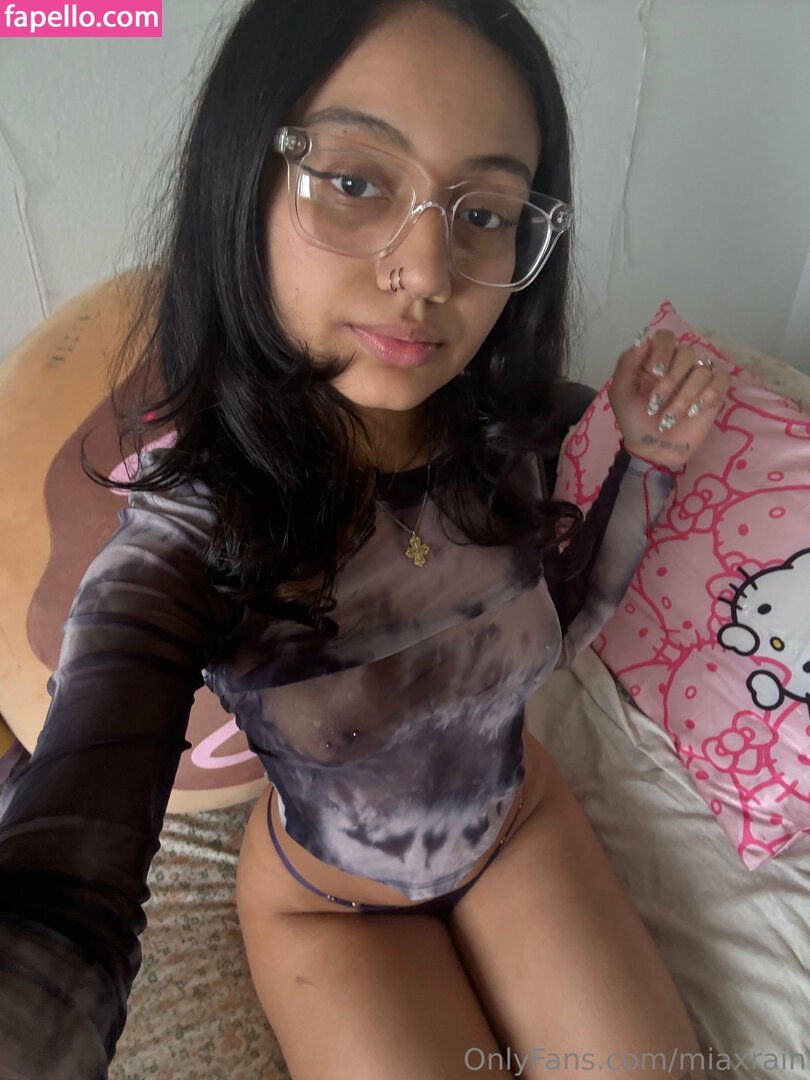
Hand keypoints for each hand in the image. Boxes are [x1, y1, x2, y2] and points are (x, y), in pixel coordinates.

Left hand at [607, 329, 731, 470]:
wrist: (651, 449)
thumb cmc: (634, 420)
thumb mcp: (620, 394)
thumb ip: (626, 364)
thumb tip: (643, 340)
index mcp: (655, 360)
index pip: (665, 337)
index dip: (663, 350)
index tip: (655, 371)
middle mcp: (678, 365)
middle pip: (687, 351)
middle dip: (672, 377)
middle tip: (657, 401)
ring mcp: (698, 379)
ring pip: (703, 369)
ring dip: (684, 396)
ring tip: (670, 417)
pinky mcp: (714, 394)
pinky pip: (722, 380)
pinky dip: (709, 394)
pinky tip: (694, 411)